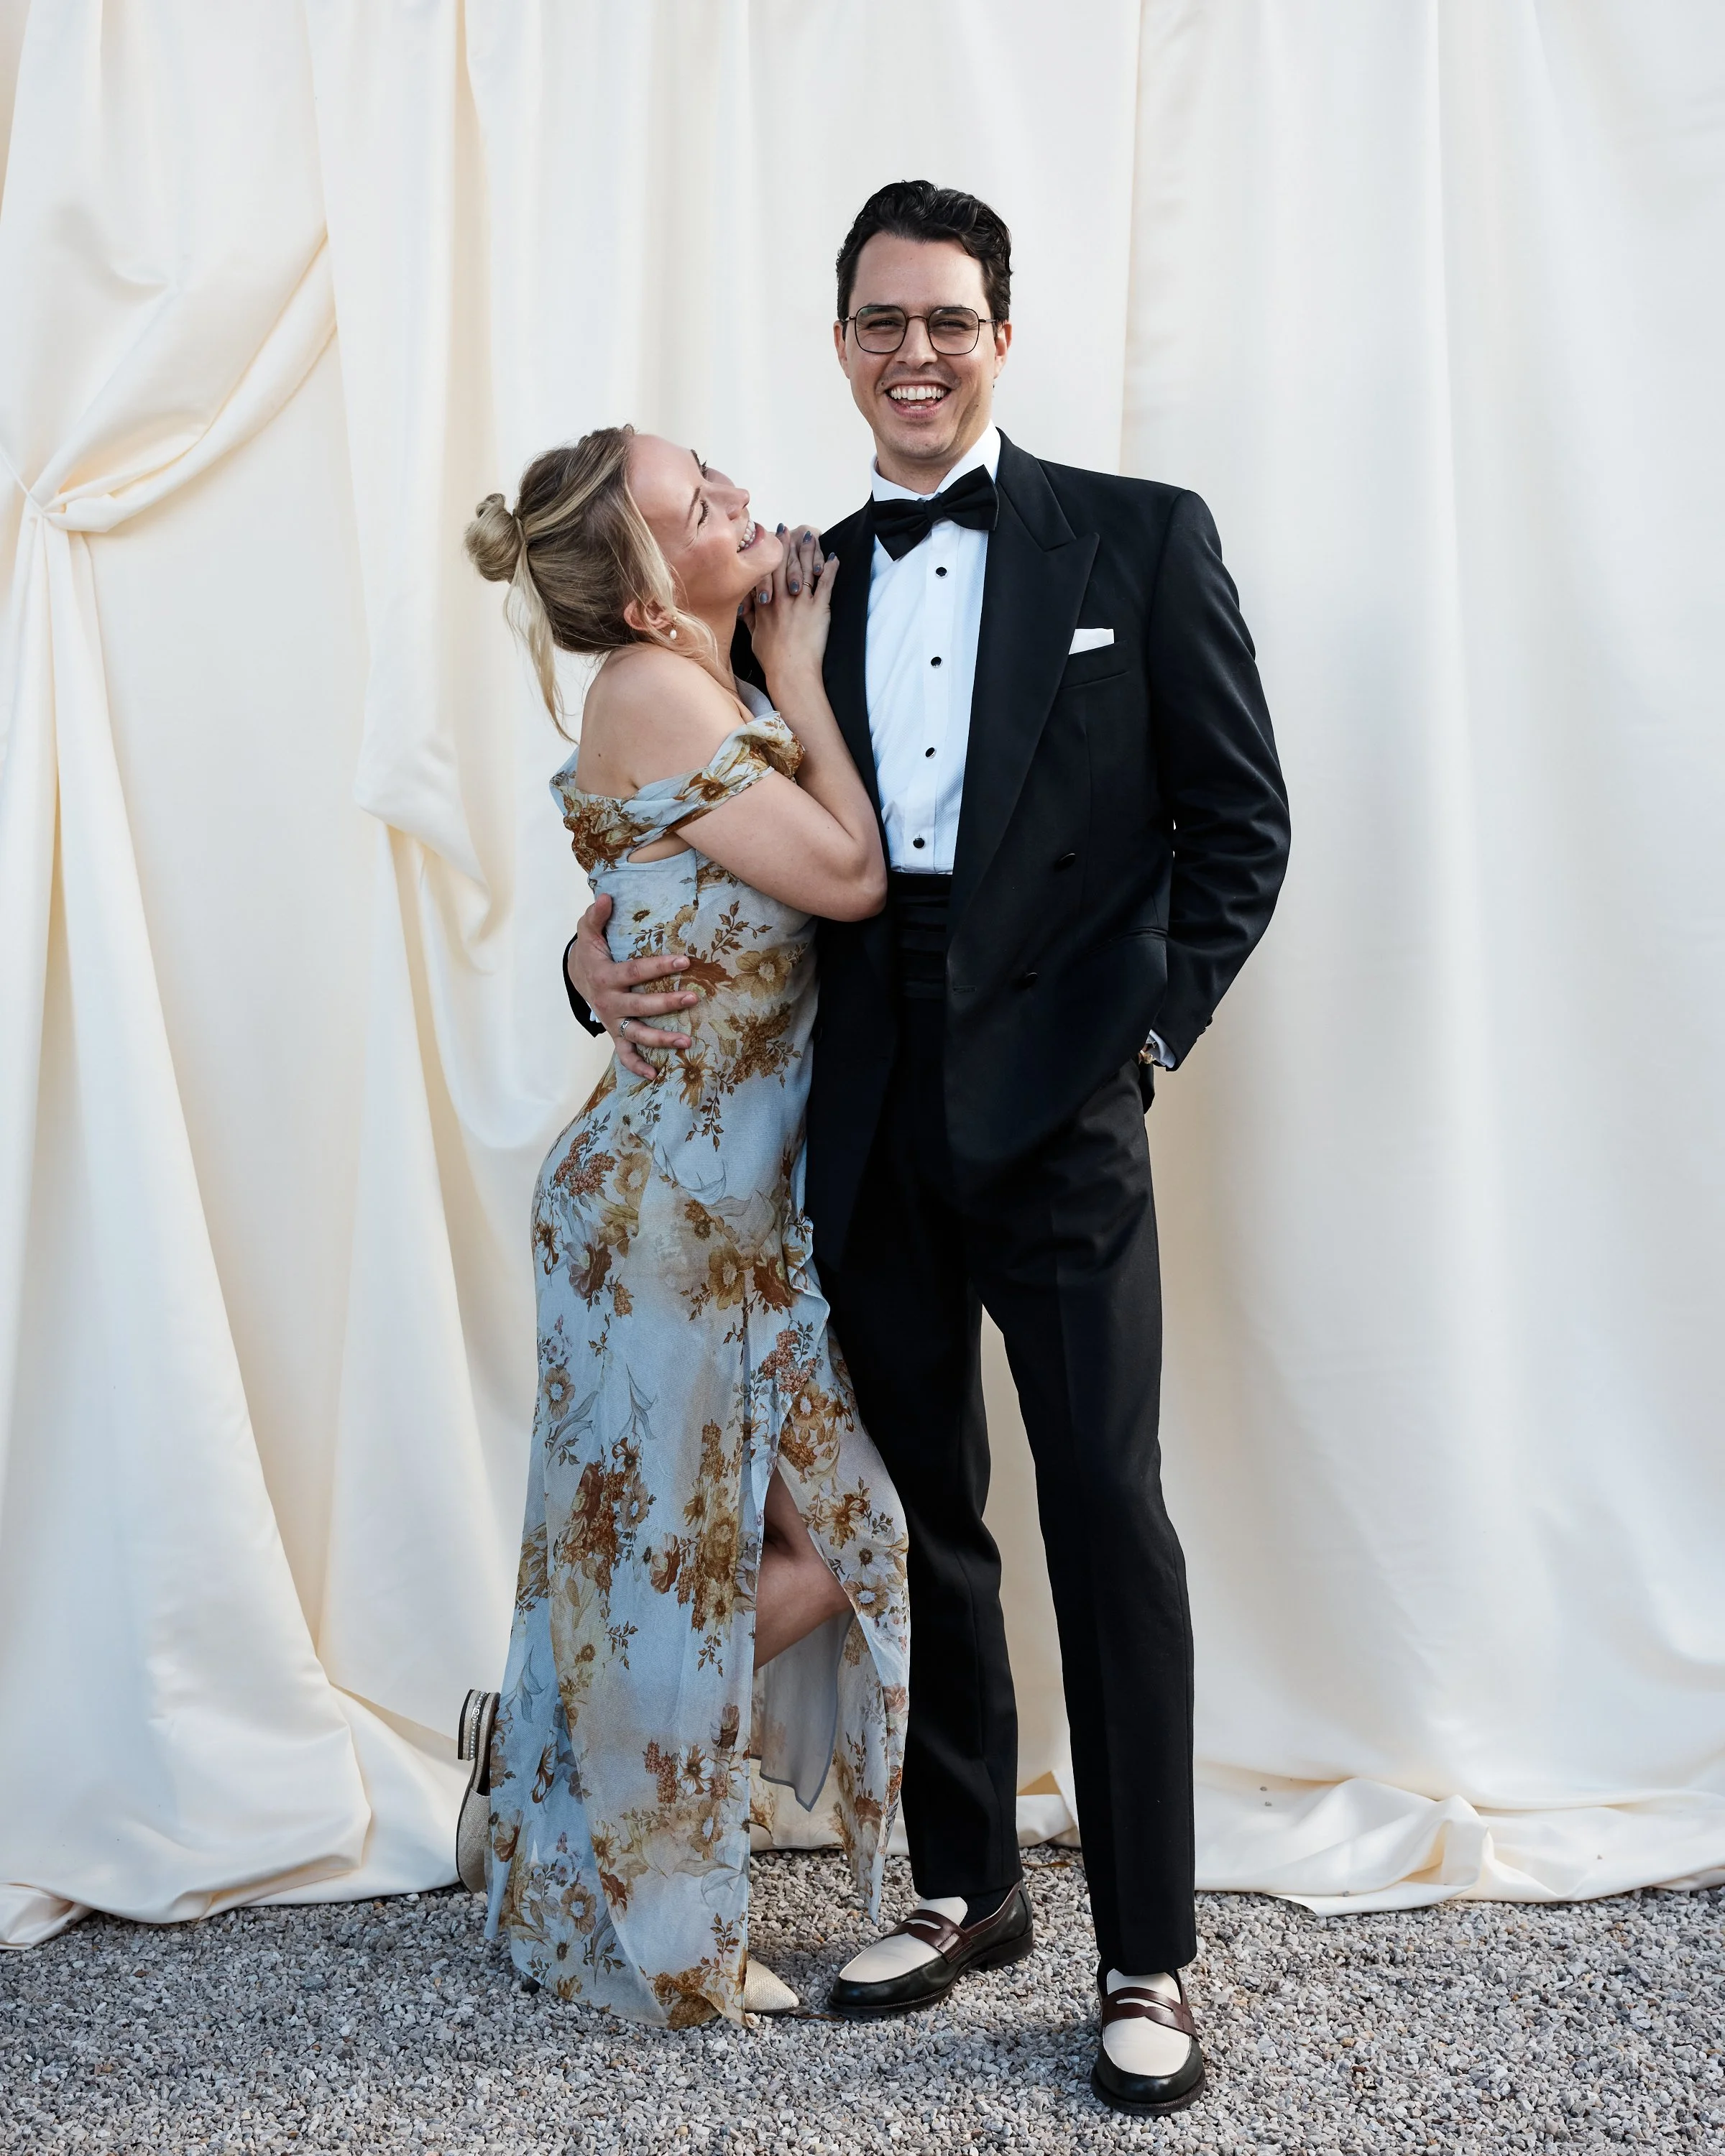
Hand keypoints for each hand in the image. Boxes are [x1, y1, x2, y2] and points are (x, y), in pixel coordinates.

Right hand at [565, 892, 698, 1080]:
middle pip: (640, 1006)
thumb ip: (596, 915)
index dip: (659, 966)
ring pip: (638, 1034)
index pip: (635, 971)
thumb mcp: (588, 931)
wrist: (576, 977)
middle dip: (667, 1002)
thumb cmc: (590, 952)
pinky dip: (637, 1066)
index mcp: (606, 976)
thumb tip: (606, 897)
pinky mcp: (616, 1033)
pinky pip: (624, 1054)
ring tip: (687, 1042)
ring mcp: (613, 1021)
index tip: (684, 960)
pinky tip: (655, 1075)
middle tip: (694, 996)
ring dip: (661, 1040)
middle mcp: (609, 1002)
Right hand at [744, 525, 836, 700]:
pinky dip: (830, 570)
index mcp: (764, 604)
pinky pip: (826, 585)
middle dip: (787, 544)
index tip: (769, 539)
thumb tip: (744, 606)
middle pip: (784, 564)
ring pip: (805, 569)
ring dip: (809, 551)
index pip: (766, 571)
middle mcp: (781, 598)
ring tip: (812, 536)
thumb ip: (750, 617)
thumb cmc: (772, 659)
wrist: (790, 673)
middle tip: (789, 528)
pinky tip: (834, 558)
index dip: (769, 553)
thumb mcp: (754, 637)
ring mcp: (800, 603)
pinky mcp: (819, 610)